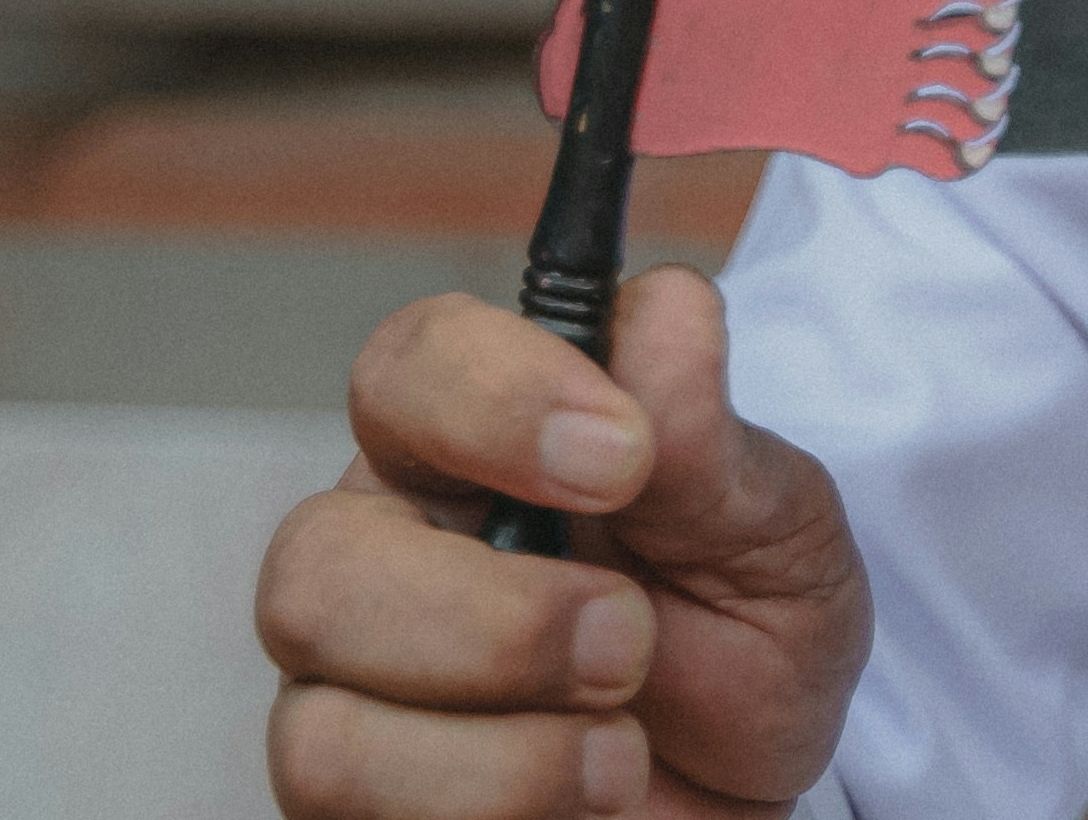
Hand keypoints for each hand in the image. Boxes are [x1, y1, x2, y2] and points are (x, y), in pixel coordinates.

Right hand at [262, 271, 869, 819]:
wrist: (754, 789)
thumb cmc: (744, 630)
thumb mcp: (769, 522)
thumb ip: (708, 432)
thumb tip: (662, 318)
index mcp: (469, 442)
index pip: (410, 365)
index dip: (496, 399)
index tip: (622, 455)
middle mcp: (384, 555)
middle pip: (318, 559)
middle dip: (498, 622)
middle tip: (629, 638)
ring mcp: (351, 695)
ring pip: (320, 729)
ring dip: (503, 756)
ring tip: (622, 752)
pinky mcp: (359, 807)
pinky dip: (497, 818)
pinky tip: (581, 805)